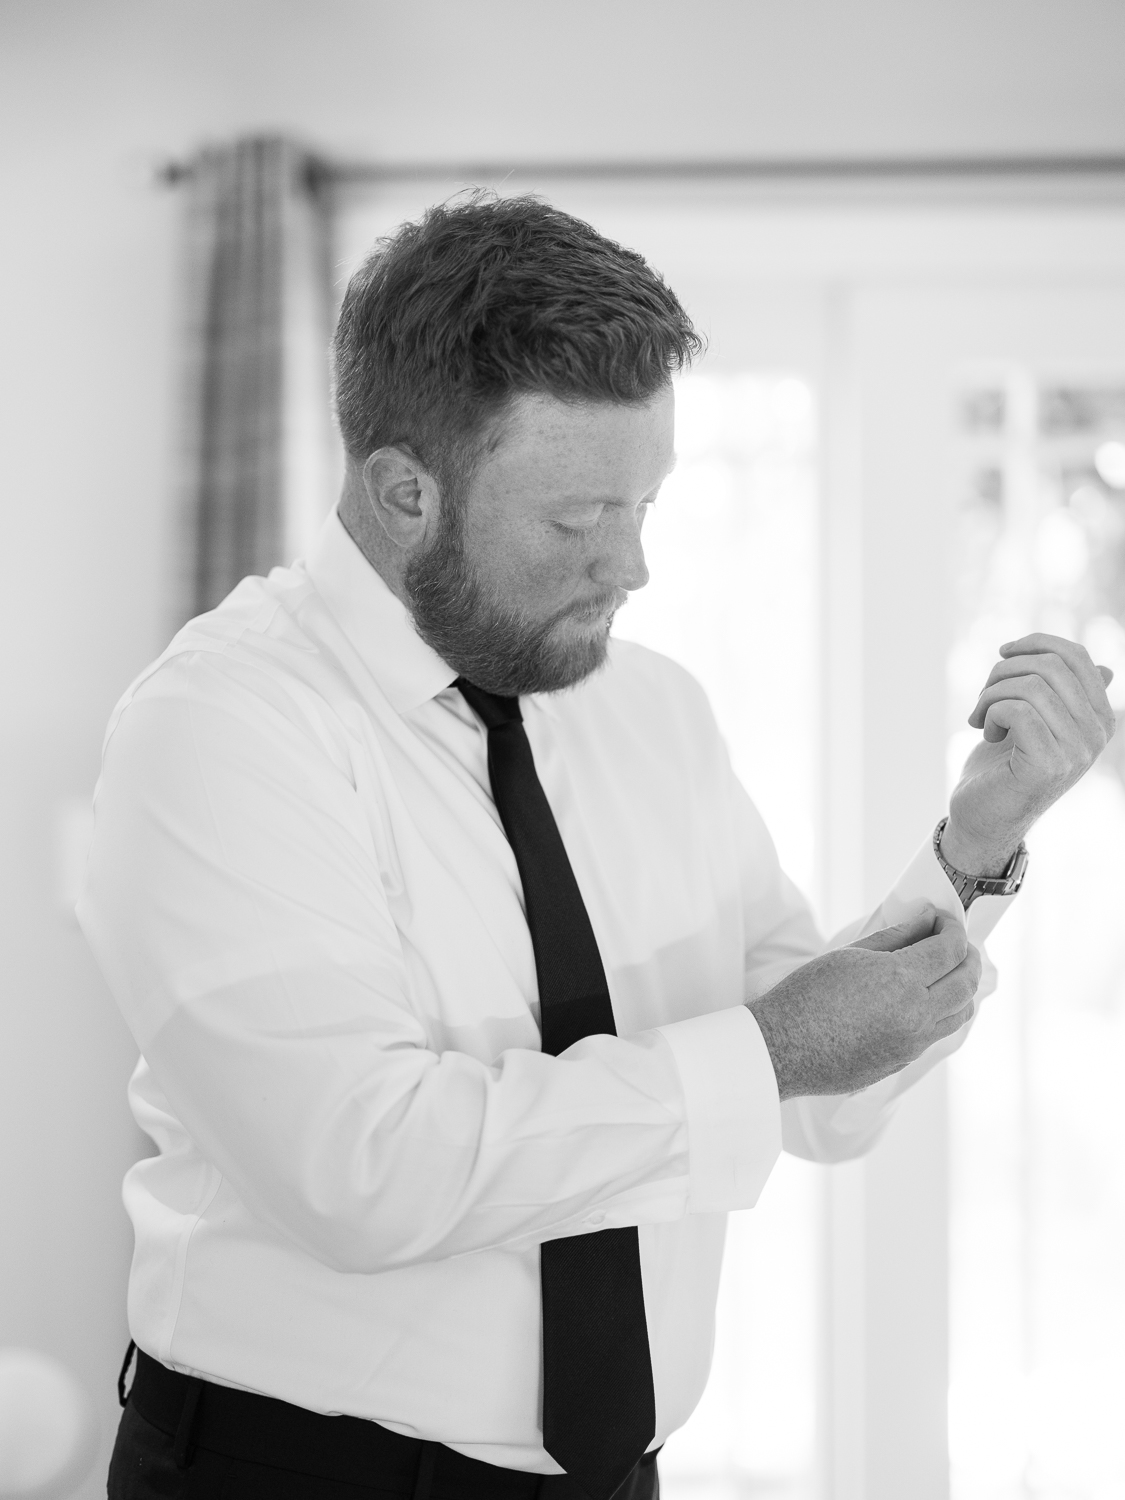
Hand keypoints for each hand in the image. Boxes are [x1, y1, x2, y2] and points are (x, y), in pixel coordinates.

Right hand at [748, 907, 980, 1099]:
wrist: (783, 1047)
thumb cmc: (808, 994)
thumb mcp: (850, 954)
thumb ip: (896, 937)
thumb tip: (926, 920)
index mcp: (900, 980)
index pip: (950, 949)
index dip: (954, 928)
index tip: (945, 919)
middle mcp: (916, 1014)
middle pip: (966, 981)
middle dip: (969, 956)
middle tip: (956, 940)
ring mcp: (913, 1042)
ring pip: (962, 1012)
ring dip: (963, 986)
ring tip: (947, 970)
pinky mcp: (905, 1060)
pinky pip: (939, 1032)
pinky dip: (945, 1010)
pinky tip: (925, 997)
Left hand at [944, 634, 1116, 874]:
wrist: (981, 818)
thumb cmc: (1003, 767)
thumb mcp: (1035, 721)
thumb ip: (1065, 695)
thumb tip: (1106, 668)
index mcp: (1100, 718)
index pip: (1078, 657)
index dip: (1036, 643)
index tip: (1004, 653)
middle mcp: (1097, 735)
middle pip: (1051, 667)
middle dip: (1005, 671)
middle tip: (983, 696)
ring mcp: (1077, 752)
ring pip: (1032, 687)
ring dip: (991, 695)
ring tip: (981, 716)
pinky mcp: (1049, 766)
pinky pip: (1018, 712)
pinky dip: (991, 713)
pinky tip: (986, 731)